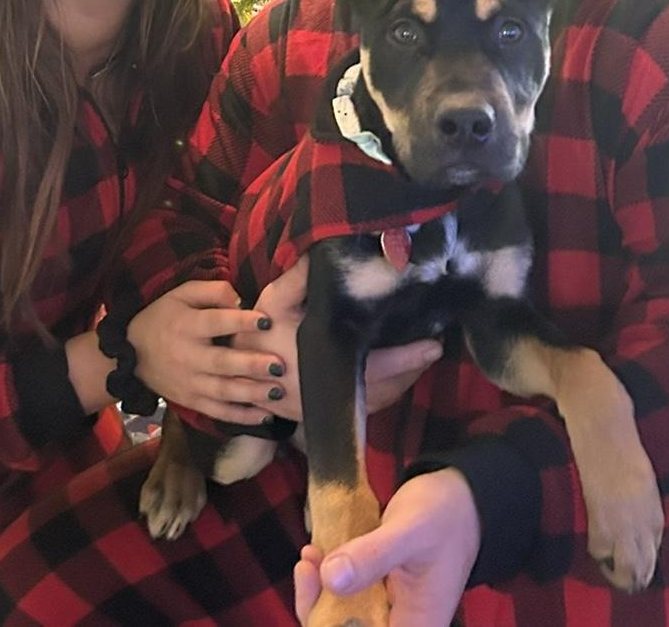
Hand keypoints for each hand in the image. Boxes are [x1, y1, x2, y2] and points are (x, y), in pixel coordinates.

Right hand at [129, 282, 281, 424]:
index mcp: (187, 325)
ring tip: (278, 391)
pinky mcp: (191, 402)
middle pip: (222, 363)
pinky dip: (241, 416)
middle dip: (251, 365)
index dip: (241, 322)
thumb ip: (212, 291)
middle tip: (279, 365)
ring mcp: (190, 383)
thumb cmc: (163, 317)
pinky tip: (265, 414)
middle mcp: (188, 356)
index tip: (267, 321)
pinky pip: (218, 412)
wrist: (130, 355)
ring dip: (252, 393)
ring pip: (223, 391)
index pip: (216, 322)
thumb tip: (242, 300)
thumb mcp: (181, 294)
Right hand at [232, 262, 441, 422]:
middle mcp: (327, 392)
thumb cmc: (255, 334)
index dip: (408, 358)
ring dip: (401, 385)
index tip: (434, 346)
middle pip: (384, 388)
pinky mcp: (322, 416)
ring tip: (419, 362)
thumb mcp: (272, 301)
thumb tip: (321, 251)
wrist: (233, 375)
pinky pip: (364, 409)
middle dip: (411, 370)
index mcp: (322, 363)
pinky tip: (393, 379)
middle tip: (432, 352)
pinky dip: (384, 395)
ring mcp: (326, 408)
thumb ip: (298, 278)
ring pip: (376, 402)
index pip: (376, 364)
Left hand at [293, 469, 480, 626]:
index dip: (330, 626)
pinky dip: (327, 579)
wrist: (460, 498)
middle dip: (318, 607)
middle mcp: (400, 625)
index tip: (315, 588)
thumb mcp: (409, 531)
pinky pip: (345, 596)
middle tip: (306, 566)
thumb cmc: (443, 516)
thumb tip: (329, 579)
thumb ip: (373, 555)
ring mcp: (388, 611)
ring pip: (341, 618)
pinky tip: (316, 555)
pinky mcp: (378, 593)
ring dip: (318, 592)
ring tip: (310, 556)